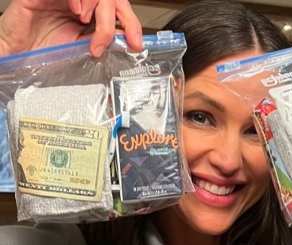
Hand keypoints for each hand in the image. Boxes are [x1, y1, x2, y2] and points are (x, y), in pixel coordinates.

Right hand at [0, 0, 142, 57]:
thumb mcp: (80, 46)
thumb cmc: (43, 49)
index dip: (131, 23)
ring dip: (99, 7)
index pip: (118, 8)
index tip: (136, 42)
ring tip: (86, 22)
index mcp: (89, 12)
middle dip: (121, 17)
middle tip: (119, 36)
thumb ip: (101, 40)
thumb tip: (125, 41)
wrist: (16, 53)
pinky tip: (76, 13)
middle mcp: (79, 1)